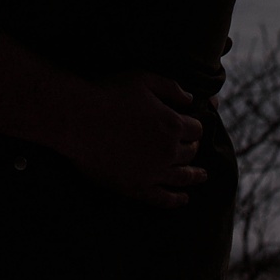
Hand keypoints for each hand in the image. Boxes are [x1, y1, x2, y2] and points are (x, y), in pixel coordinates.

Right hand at [55, 71, 204, 208]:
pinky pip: (163, 198)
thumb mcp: (143, 80)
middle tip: (192, 147)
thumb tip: (191, 99)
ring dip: (194, 176)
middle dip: (192, 148)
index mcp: (172, 123)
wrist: (78, 119)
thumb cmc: (108, 93)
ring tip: (202, 176)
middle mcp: (168, 150)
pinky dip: (176, 200)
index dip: (194, 126)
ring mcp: (153, 172)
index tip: (191, 127)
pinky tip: (183, 199)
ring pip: (183, 177)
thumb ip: (171, 87)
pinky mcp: (136, 188)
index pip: (196, 129)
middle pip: (190, 152)